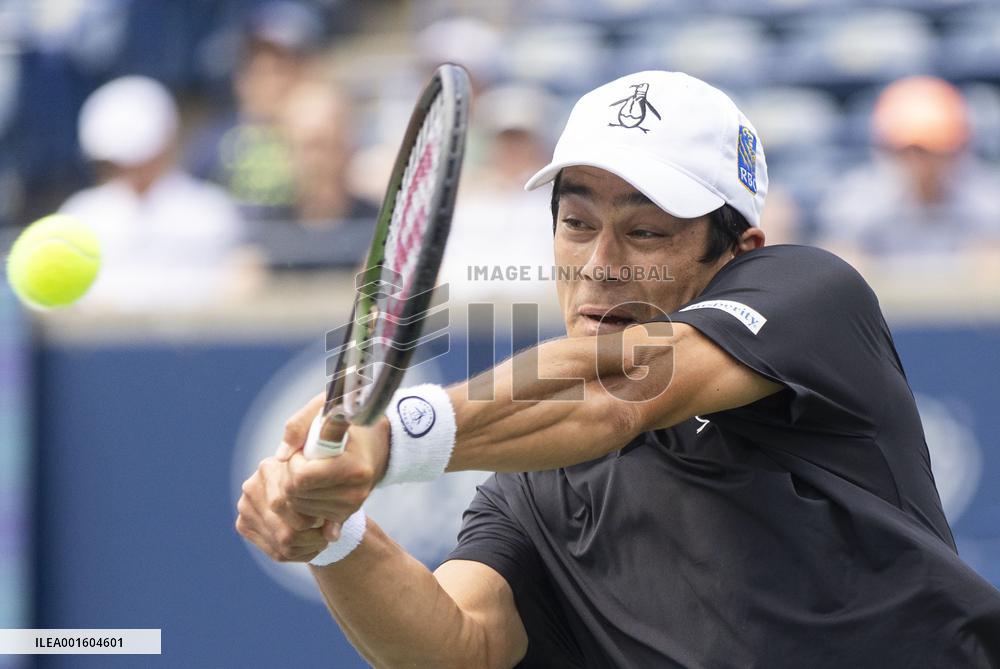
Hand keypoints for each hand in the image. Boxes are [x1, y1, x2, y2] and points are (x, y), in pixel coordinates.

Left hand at [235, 393, 390, 561]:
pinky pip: (308, 516)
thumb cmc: (347, 423)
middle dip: (291, 475)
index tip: (303, 449)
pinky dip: (304, 501)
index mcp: (353, 466)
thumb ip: (298, 426)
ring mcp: (351, 505)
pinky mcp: (345, 514)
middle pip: (297, 494)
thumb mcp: (324, 409)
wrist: (375, 443)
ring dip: (296, 488)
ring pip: (299, 507)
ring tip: (311, 469)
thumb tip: (281, 456)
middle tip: (304, 459)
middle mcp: (355, 491)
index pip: (302, 477)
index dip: (294, 462)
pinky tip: (315, 485)